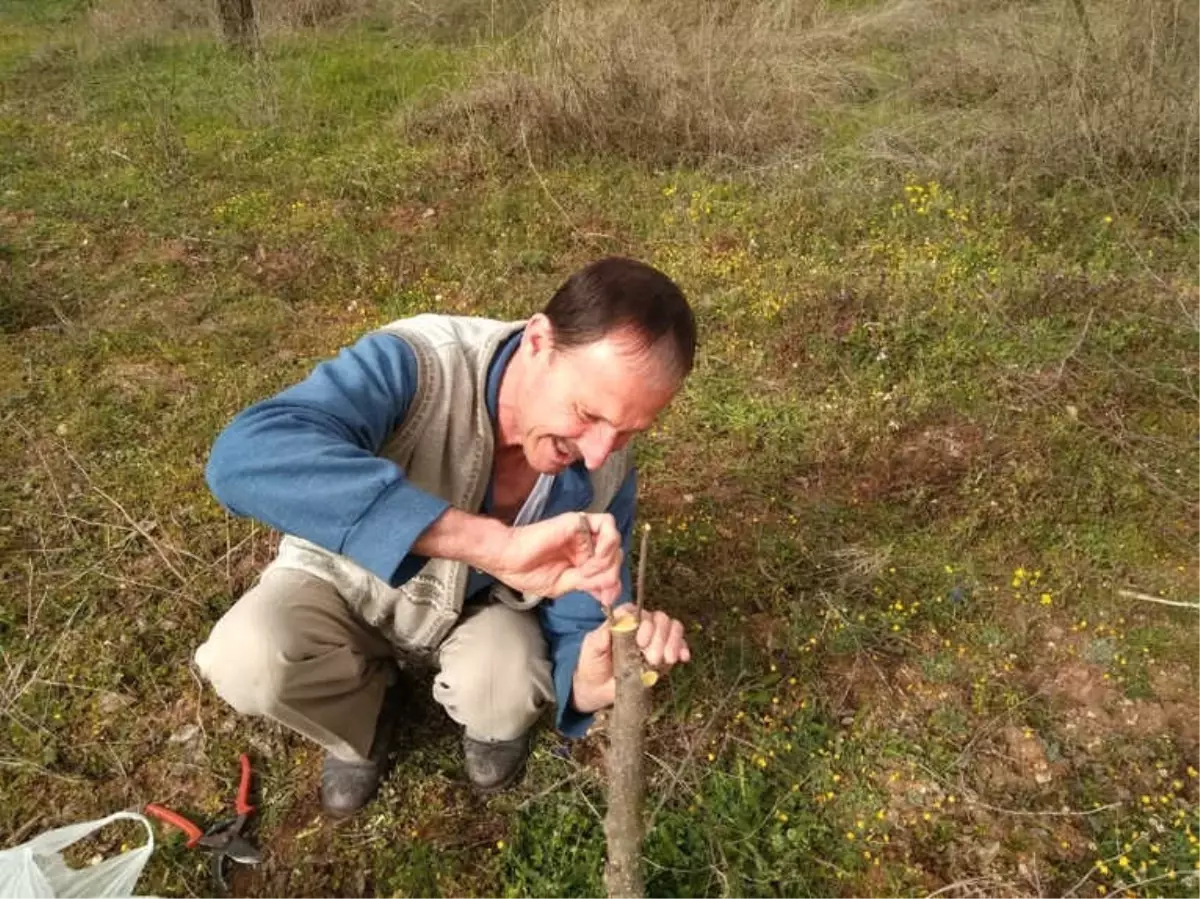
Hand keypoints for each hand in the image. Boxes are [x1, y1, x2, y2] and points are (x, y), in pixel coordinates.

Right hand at [486, 512, 623, 605]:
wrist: (507, 560)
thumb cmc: (527, 572)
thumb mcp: (564, 585)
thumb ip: (589, 584)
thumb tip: (610, 593)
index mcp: (582, 559)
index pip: (611, 567)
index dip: (614, 583)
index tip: (606, 599)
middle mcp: (586, 544)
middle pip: (616, 556)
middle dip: (610, 575)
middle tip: (594, 588)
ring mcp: (584, 532)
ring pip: (615, 541)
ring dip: (606, 562)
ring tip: (586, 572)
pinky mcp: (579, 521)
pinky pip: (606, 526)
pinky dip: (606, 543)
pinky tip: (590, 558)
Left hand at [571, 605, 690, 713]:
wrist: (597, 688)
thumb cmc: (592, 663)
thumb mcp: (591, 648)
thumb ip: (600, 637)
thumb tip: (613, 626)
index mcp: (624, 619)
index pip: (639, 610)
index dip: (644, 623)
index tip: (640, 642)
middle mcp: (641, 625)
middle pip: (660, 619)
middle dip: (660, 637)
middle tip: (651, 657)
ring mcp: (655, 639)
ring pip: (673, 628)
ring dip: (673, 642)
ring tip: (666, 659)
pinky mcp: (663, 655)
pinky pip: (679, 645)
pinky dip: (683, 649)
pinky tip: (682, 658)